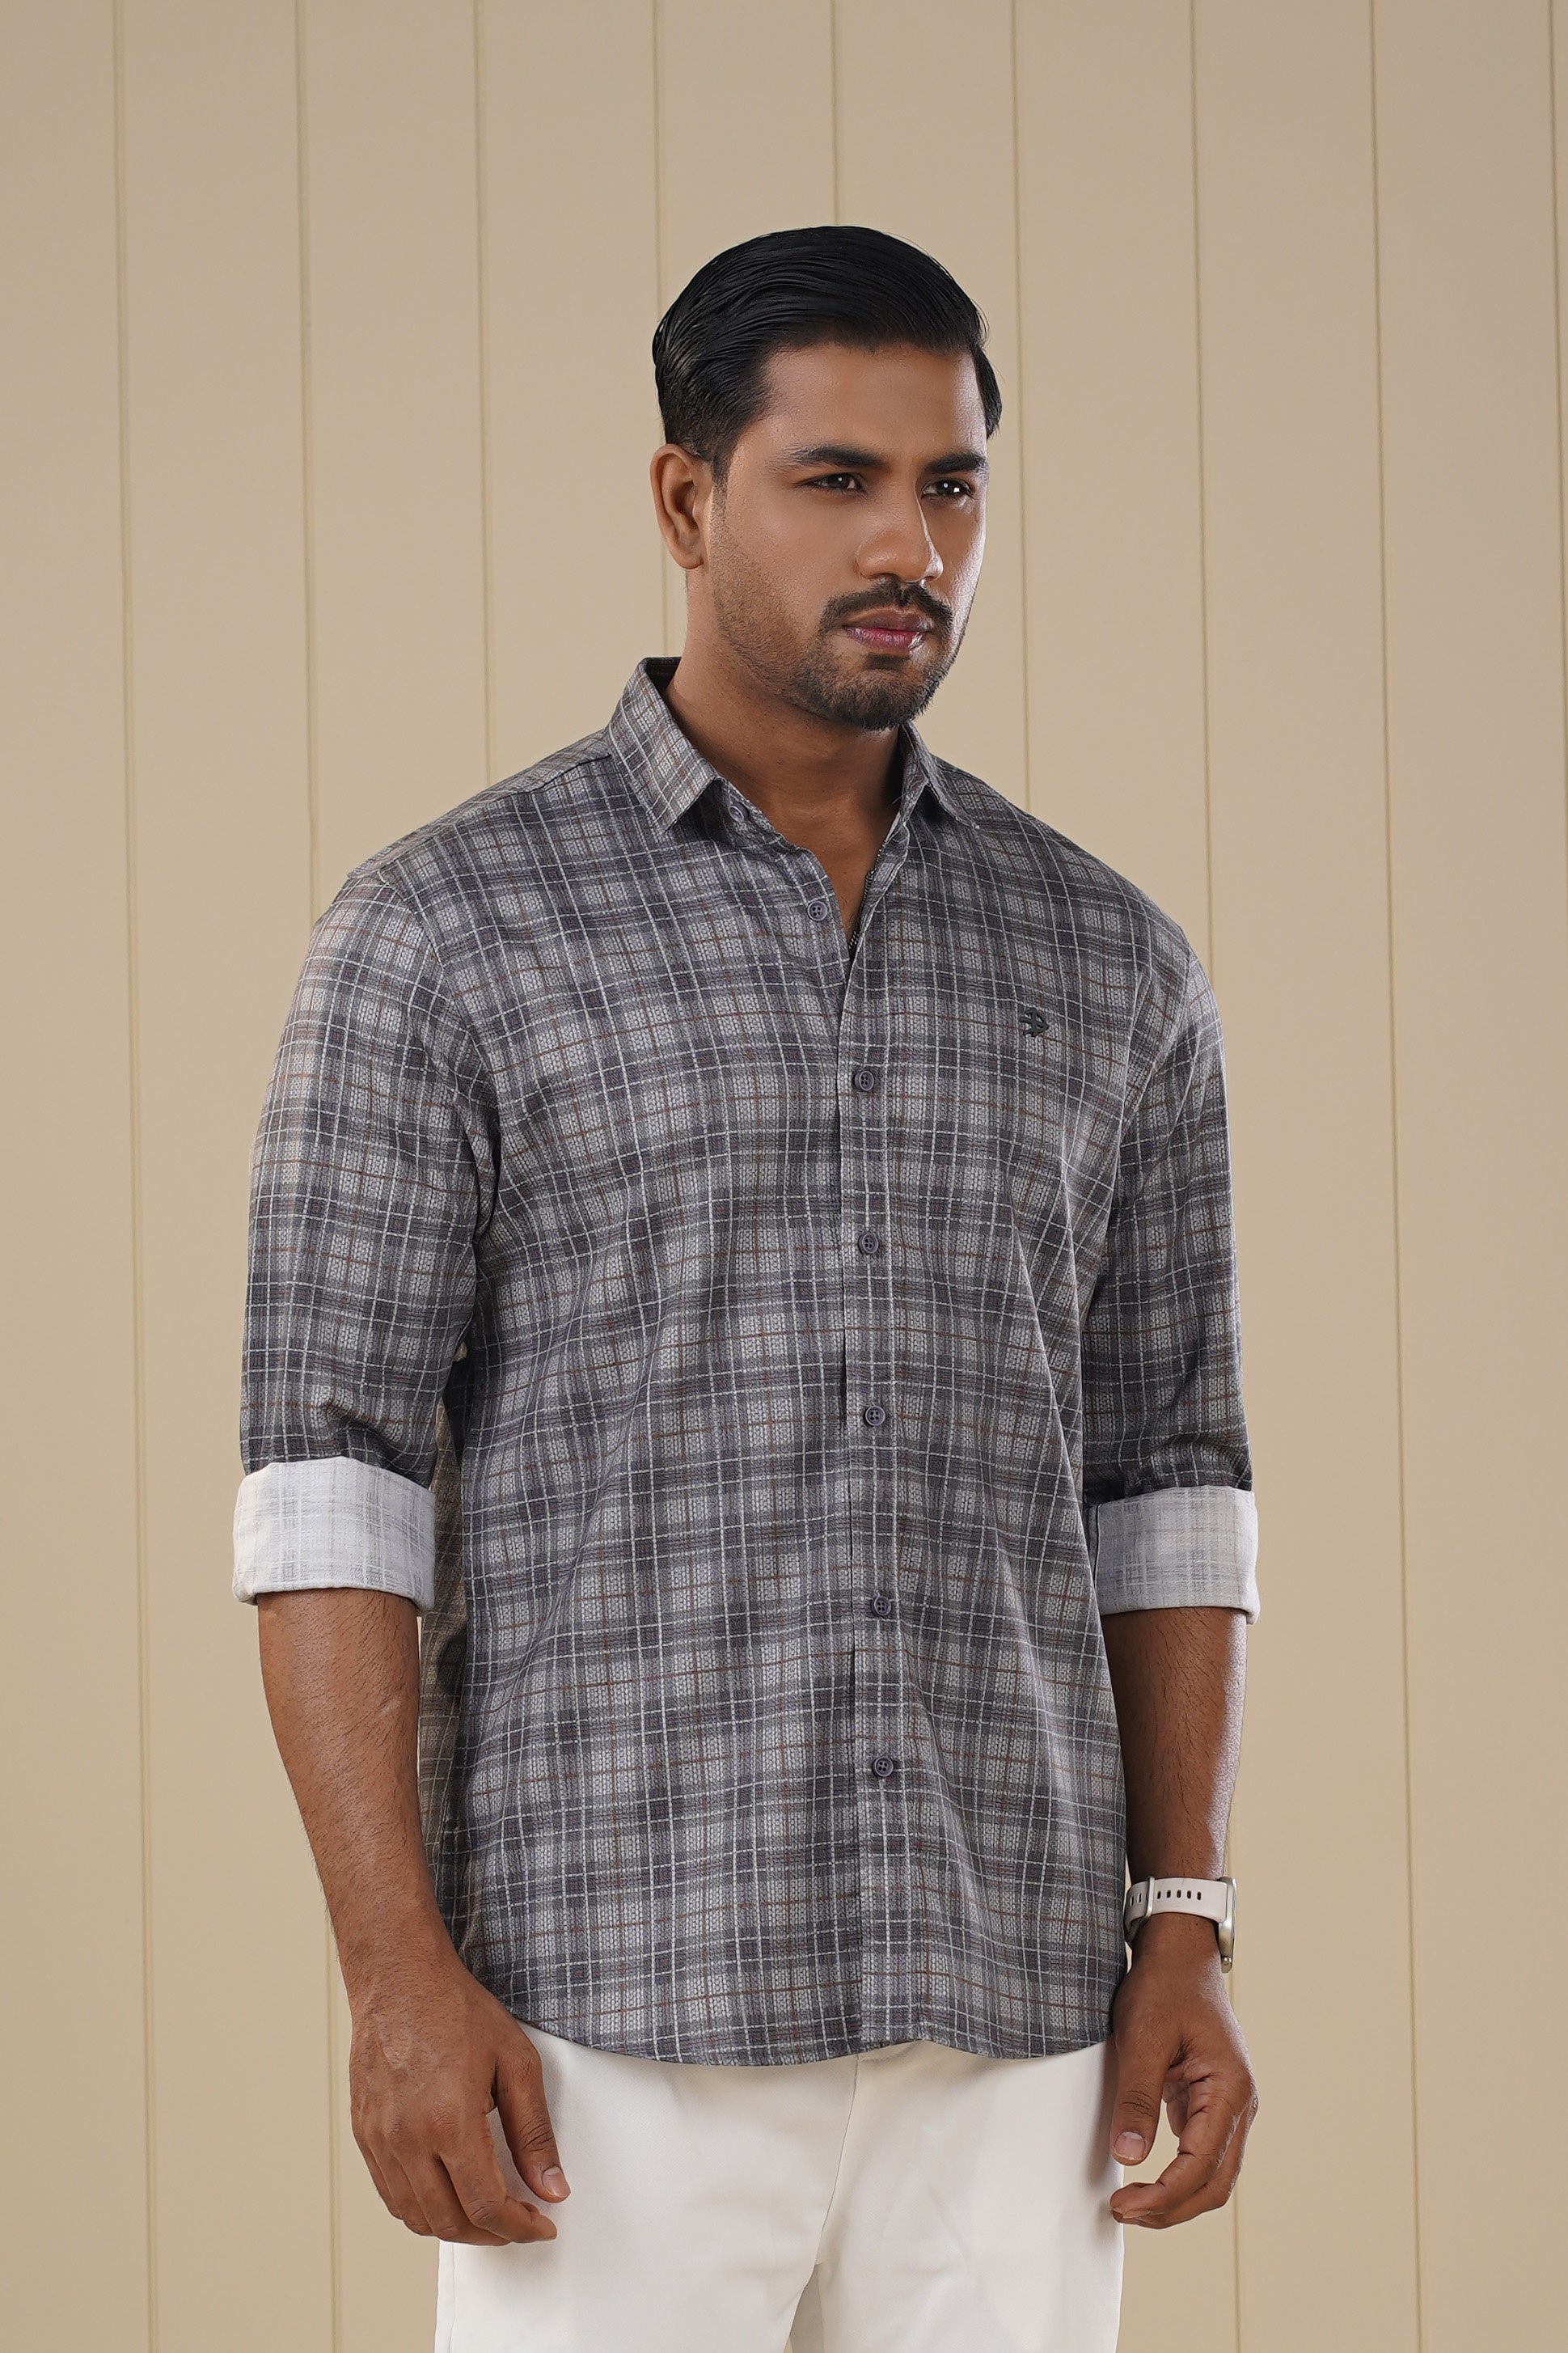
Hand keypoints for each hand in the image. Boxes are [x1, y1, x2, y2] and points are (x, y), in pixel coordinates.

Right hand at [347, 1930, 570, 2243]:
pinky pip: (390, 2194)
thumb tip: (551, 2187)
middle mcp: (408, 2139)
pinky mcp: (364, 2135)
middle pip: (449, 2222)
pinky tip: (445, 2195)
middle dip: (491, 2235)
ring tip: (486, 2214)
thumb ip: (535, 2133)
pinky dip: (421, 2210)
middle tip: (518, 2222)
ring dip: (455, 2228)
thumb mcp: (516, 2063)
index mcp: (449, 2122)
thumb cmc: (455, 2011)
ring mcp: (380, 2140)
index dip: (519, 2227)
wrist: (400, 1979)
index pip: (486, 2205)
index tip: (540, 2225)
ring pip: (415, 2217)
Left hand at [1107, 1913, 1257, 2227]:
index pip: (1201, 2166)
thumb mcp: (1142, 2037)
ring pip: (1212, 2173)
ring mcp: (1230, 2104)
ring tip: (1131, 2204)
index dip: (1163, 2196)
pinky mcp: (1212, 2101)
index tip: (1124, 2205)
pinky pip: (1202, 2152)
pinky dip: (1177, 2174)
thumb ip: (1137, 2097)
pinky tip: (1145, 2178)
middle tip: (1123, 2212)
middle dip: (1171, 2208)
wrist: (1180, 1952)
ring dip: (1175, 2197)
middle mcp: (1240, 2103)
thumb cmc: (1164, 1986)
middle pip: (1214, 2182)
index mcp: (1230, 2090)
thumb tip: (1129, 2156)